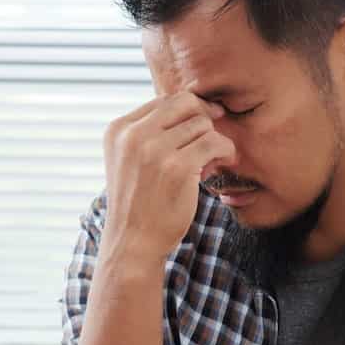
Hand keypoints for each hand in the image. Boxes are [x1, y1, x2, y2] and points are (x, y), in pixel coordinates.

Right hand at [99, 93, 236, 265]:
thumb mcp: (129, 160)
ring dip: (214, 140)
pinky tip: (225, 161)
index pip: (163, 101)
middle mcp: (133, 135)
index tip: (201, 128)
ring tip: (212, 161)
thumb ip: (149, 133)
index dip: (188, 111)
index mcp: (118, 129)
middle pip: (184, 103)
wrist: (132, 242)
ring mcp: (154, 150)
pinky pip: (214, 142)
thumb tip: (195, 106)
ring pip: (202, 123)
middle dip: (204, 117)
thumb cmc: (138, 203)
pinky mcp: (177, 168)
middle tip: (213, 139)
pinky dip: (226, 150)